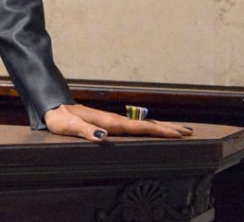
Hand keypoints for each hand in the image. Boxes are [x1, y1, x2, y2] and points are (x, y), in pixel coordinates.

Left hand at [44, 103, 192, 141]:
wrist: (53, 107)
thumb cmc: (60, 119)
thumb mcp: (68, 126)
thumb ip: (85, 131)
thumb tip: (103, 137)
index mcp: (108, 122)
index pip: (138, 128)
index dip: (158, 131)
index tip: (178, 133)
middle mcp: (114, 120)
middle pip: (145, 124)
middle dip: (167, 127)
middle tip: (190, 131)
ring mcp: (113, 120)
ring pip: (142, 124)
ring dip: (161, 127)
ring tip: (180, 130)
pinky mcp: (110, 122)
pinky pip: (134, 126)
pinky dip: (149, 127)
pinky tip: (153, 130)